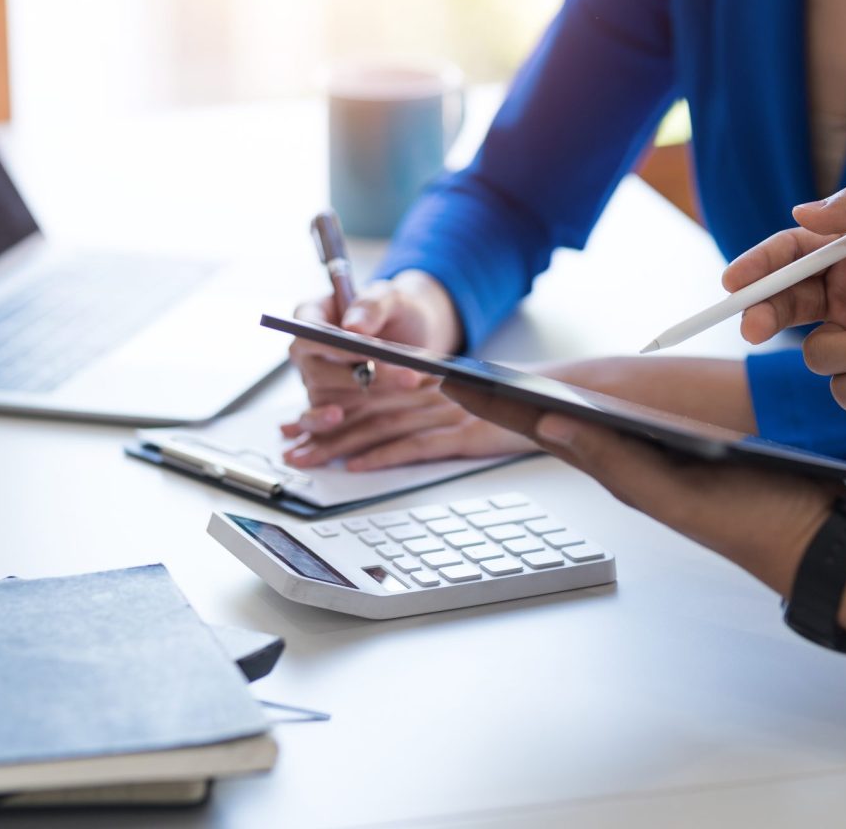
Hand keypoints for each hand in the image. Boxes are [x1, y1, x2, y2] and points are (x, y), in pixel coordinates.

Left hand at [281, 376, 536, 469]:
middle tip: (287, 442)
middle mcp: (429, 392)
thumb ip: (431, 398)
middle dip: (321, 427)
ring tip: (306, 458)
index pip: (368, 392)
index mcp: (426, 380)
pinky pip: (415, 447)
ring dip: (339, 445)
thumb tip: (394, 418)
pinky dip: (381, 456)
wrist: (558, 395)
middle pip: (365, 410)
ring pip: (380, 428)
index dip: (329, 406)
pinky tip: (354, 466)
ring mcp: (446, 413)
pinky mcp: (464, 436)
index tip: (298, 420)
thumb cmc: (514, 396)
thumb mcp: (467, 391)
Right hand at [284, 270, 479, 466]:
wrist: (418, 336)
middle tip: (404, 374)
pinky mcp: (327, 404)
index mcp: (312, 315)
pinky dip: (325, 422)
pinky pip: (316, 420)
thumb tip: (352, 326)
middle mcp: (307, 350)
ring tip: (406, 385)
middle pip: (317, 369)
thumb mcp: (393, 298)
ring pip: (324, 396)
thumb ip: (372, 305)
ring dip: (366, 395)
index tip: (370, 349)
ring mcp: (315, 380)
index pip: (309, 330)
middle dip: (360, 374)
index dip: (336, 344)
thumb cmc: (399, 311)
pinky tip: (339, 418)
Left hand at [443, 382, 841, 599]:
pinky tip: (573, 398)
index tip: (447, 379)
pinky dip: (583, 405)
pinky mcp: (674, 451)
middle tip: (454, 375)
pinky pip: (614, 423)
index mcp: (617, 469)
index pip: (541, 429)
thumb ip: (613, 461)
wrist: (809, 537)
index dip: (493, 405)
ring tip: (494, 384)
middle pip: (549, 423)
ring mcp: (647, 458)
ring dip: (533, 402)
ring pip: (577, 423)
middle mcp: (624, 463)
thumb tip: (550, 421)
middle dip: (499, 401)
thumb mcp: (674, 496)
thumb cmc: (750, 520)